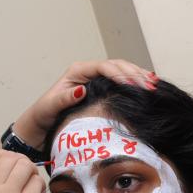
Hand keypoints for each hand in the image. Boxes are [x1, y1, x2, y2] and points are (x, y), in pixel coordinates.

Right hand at [0, 150, 43, 192]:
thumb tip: (10, 168)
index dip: (7, 159)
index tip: (13, 174)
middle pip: (11, 157)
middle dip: (23, 166)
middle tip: (26, 184)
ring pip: (25, 165)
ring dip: (32, 175)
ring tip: (31, 192)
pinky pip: (37, 183)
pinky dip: (39, 188)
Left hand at [13, 59, 156, 148]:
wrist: (39, 126)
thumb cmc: (42, 115)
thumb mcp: (50, 107)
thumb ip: (64, 98)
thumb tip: (81, 90)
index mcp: (77, 71)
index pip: (104, 67)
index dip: (120, 73)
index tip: (133, 83)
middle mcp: (88, 73)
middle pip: (117, 66)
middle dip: (134, 73)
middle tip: (150, 85)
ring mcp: (95, 80)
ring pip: (122, 72)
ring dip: (138, 77)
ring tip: (153, 85)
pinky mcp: (101, 90)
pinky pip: (121, 83)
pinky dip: (134, 84)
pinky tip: (147, 89)